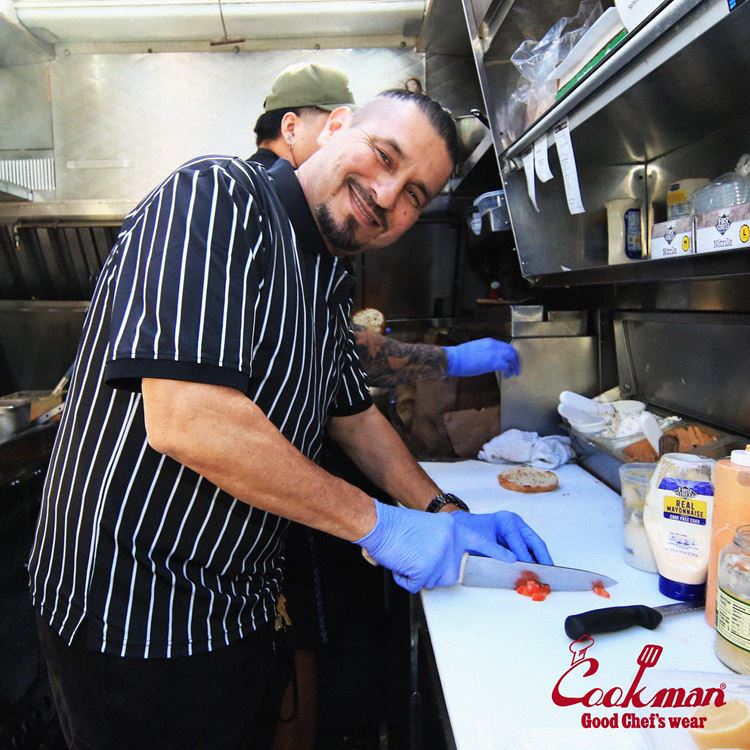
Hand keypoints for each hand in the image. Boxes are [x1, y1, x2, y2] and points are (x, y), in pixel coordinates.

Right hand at [356, 501, 516, 592]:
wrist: (380, 524)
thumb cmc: (401, 526)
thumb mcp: (435, 528)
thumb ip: (450, 543)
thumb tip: (457, 562)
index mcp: (455, 530)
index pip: (483, 544)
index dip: (498, 554)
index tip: (514, 561)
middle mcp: (451, 543)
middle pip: (453, 573)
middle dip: (434, 570)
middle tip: (418, 555)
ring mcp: (439, 558)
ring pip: (434, 580)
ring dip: (419, 574)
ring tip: (409, 556)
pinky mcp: (424, 570)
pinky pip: (416, 586)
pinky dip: (406, 579)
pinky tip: (401, 562)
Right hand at [444, 338, 520, 377]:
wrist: (454, 359)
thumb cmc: (460, 357)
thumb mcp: (475, 349)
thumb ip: (484, 352)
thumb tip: (487, 358)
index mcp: (489, 341)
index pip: (505, 346)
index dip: (510, 354)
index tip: (511, 361)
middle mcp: (494, 345)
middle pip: (512, 351)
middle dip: (516, 360)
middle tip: (516, 369)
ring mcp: (495, 353)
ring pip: (512, 358)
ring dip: (514, 366)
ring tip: (513, 373)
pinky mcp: (494, 362)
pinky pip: (507, 366)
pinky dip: (509, 371)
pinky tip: (507, 376)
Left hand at [452, 510, 552, 564]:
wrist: (463, 525)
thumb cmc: (469, 531)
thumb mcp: (481, 541)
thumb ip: (497, 552)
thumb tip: (513, 562)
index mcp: (505, 520)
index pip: (520, 543)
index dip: (526, 559)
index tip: (530, 571)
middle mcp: (514, 522)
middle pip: (535, 542)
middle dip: (543, 559)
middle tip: (549, 573)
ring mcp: (518, 527)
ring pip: (536, 545)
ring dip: (542, 559)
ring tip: (548, 573)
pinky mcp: (519, 535)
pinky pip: (531, 547)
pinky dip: (536, 558)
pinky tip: (539, 569)